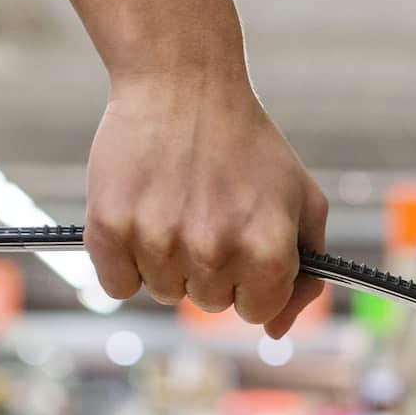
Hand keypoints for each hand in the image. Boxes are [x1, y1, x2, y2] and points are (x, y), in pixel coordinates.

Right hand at [45, 0, 327, 334]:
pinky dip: (125, 261)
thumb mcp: (302, 201)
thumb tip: (274, 331)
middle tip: (208, 214)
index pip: (257, 312)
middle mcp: (213, 251)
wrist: (183, 84)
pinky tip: (142, 215)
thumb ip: (305, 273)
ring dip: (169, 262)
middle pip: (210, 304)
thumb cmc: (249, 146)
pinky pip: (117, 284)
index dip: (253, 280)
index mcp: (266, 249)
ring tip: (176, 206)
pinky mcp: (110, 228)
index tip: (244, 244)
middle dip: (213, 269)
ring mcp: (158, 241)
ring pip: (164, 293)